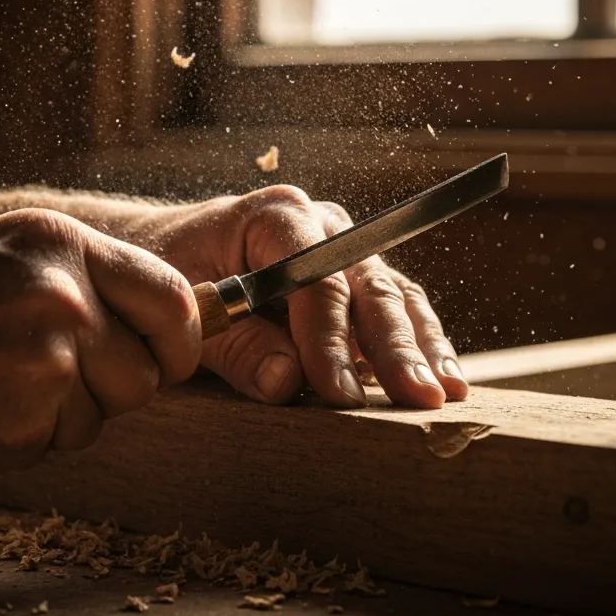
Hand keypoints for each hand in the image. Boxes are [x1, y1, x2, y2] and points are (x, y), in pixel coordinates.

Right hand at [0, 210, 200, 478]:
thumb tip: (155, 297)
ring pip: (111, 410)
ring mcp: (46, 365)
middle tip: (65, 372)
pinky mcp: (25, 425)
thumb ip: (75, 264)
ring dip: (76, 409)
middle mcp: (64, 300)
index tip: (170, 352)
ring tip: (9, 383)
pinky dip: (37, 434)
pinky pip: (67, 439)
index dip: (181, 336)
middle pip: (151, 368)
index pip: (173, 298)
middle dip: (122, 380)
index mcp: (60, 245)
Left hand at [143, 186, 465, 408]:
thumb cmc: (170, 275)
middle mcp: (321, 225)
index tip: (340, 393)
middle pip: (367, 285)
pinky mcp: (353, 280)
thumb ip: (233, 347)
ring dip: (421, 346)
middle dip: (394, 346)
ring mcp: (343, 249)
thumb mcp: (186, 312)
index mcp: (274, 217)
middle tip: (417, 398)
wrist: (167, 253)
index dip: (329, 339)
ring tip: (448, 394)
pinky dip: (418, 343)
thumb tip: (287, 382)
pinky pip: (395, 308)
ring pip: (395, 294)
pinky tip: (441, 379)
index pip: (314, 280)